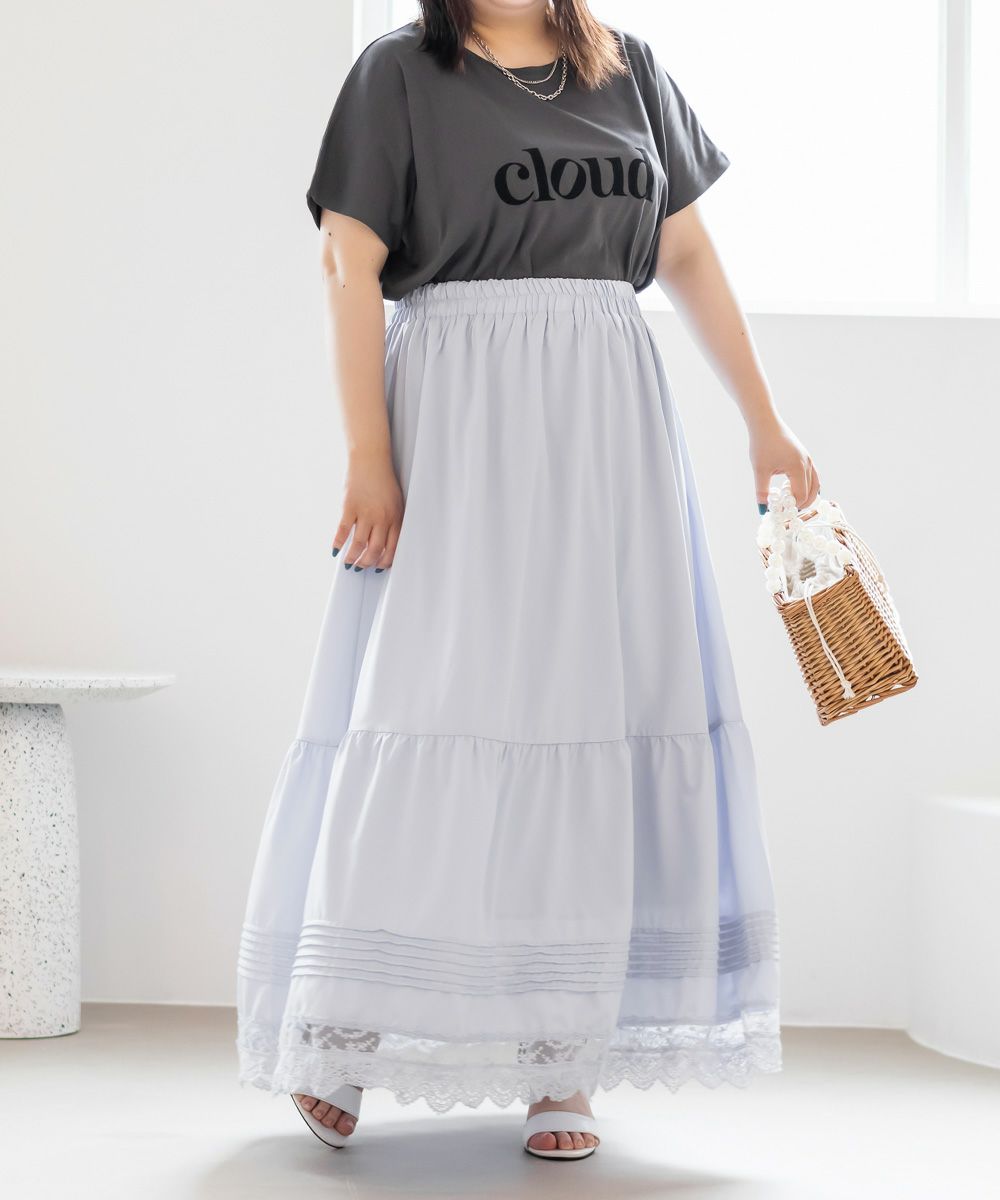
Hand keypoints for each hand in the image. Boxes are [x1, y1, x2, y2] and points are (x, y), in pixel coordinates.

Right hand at [332, 448, 403, 571]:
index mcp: (395, 518)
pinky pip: (343, 531)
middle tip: (361, 567)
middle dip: (367, 564)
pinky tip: (336, 550)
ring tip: (349, 563)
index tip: (379, 568)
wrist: (371, 461)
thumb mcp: (397, 503)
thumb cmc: (384, 482)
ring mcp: (365, 513)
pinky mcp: (349, 507)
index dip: (384, 562)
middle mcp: (381, 518)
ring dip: (352, 558)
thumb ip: (394, 523)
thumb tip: (387, 544)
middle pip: (374, 550)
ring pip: (358, 544)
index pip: (392, 549)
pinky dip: (338, 543)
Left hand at [748, 415, 819, 511]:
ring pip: (815, 484)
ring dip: (806, 495)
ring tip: (791, 502)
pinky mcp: (805, 456)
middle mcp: (807, 464)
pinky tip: (793, 489)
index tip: (780, 512)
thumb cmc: (762, 444)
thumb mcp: (759, 470)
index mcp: (798, 468)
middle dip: (802, 504)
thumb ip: (762, 491)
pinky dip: (807, 486)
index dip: (792, 507)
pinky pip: (812, 476)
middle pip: (812, 492)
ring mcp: (808, 459)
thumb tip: (762, 509)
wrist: (766, 423)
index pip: (801, 495)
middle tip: (788, 511)